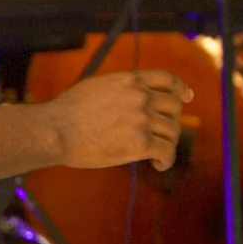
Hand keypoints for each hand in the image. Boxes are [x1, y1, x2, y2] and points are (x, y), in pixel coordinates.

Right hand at [46, 70, 189, 170]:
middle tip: (161, 135)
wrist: (55, 130)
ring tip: (157, 154)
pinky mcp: (141, 143)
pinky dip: (167, 160)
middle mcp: (141, 96)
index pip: (167, 79)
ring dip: (168, 143)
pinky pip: (167, 151)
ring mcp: (143, 119)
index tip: (187, 97)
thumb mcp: (97, 86)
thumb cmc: (67, 112)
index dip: (180, 88)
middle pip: (174, 107)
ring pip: (173, 131)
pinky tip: (158, 164)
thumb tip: (132, 97)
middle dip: (170, 121)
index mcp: (131, 80)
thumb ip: (120, 88)